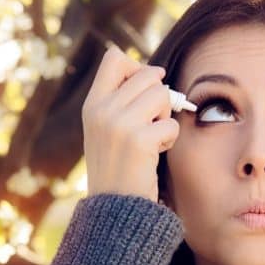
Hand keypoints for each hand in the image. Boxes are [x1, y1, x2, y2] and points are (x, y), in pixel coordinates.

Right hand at [81, 44, 178, 202]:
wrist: (113, 206)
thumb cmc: (118, 166)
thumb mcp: (106, 129)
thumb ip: (122, 101)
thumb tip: (158, 73)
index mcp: (92, 104)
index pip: (114, 58)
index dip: (138, 68)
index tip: (145, 89)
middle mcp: (103, 110)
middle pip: (148, 75)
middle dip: (160, 96)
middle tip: (153, 120)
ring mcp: (119, 124)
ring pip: (163, 95)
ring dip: (166, 116)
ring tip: (153, 136)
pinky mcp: (139, 140)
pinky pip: (172, 124)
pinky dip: (170, 139)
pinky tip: (155, 153)